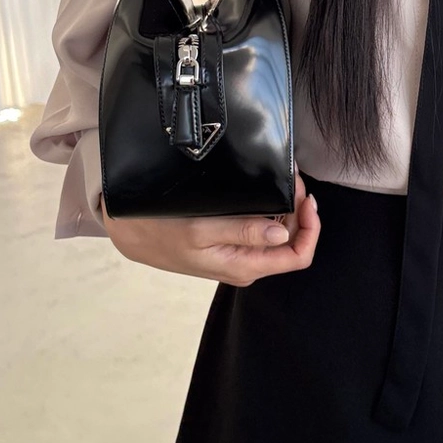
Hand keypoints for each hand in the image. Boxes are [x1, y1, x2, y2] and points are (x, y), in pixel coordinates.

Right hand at [99, 160, 319, 285]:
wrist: (132, 233)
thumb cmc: (162, 230)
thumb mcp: (201, 229)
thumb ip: (242, 231)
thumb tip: (282, 233)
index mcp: (245, 266)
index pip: (298, 256)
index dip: (310, 227)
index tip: (305, 197)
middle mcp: (248, 264)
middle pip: (293, 240)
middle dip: (298, 209)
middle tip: (292, 177)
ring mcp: (241, 254)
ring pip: (280, 232)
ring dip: (285, 206)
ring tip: (281, 177)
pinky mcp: (232, 243)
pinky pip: (262, 227)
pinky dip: (270, 207)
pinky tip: (265, 188)